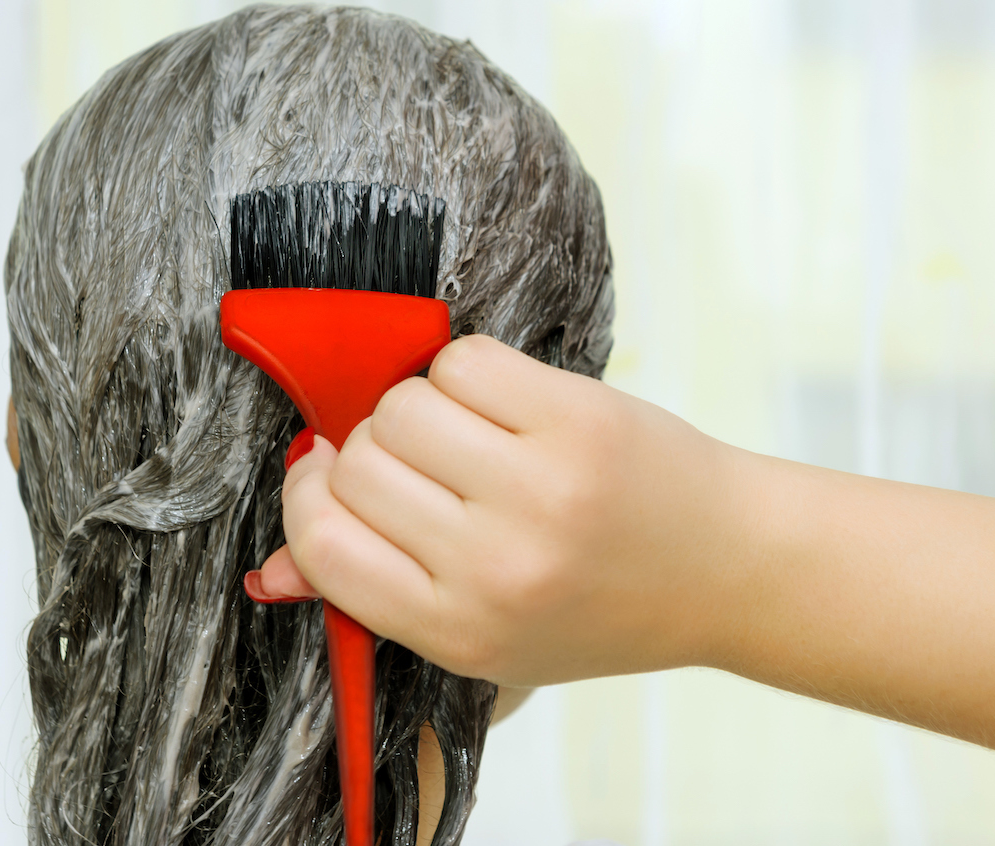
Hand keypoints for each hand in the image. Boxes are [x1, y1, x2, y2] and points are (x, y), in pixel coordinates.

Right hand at [255, 335, 755, 686]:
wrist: (727, 568)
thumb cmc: (600, 606)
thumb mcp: (486, 634)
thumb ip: (377, 598)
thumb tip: (268, 573)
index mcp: (461, 630)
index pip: (325, 545)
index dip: (309, 498)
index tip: (327, 476)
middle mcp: (496, 565)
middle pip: (357, 463)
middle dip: (370, 450)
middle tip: (424, 463)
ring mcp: (540, 487)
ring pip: (402, 405)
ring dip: (418, 407)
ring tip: (467, 432)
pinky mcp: (578, 419)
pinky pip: (463, 361)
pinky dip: (466, 372)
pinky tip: (505, 403)